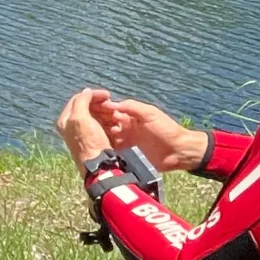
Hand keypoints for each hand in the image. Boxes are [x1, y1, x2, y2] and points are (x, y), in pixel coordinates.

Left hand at [53, 88, 109, 165]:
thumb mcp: (80, 119)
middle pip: (87, 106)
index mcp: (65, 120)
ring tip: (116, 115)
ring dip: (107, 112)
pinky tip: (116, 123)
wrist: (100, 165)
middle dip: (101, 104)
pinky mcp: (93, 139)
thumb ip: (81, 101)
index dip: (93, 94)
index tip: (108, 95)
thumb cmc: (89, 142)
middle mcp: (71, 125)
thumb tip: (86, 91)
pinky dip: (109, 121)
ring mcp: (83, 132)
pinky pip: (101, 124)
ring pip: (96, 115)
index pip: (78, 99)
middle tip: (113, 105)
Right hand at [91, 94, 208, 172]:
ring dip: (96, 138)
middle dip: (93, 124)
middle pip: (104, 124)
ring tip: (84, 138)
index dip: (99, 109)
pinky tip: (94, 150)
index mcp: (130, 117)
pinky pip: (112, 152)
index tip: (85, 109)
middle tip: (80, 125)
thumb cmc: (166, 129)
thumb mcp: (149, 113)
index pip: (110, 111)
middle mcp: (124, 128)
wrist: (178, 151)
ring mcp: (125, 142)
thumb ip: (131, 107)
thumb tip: (112, 104)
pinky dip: (103, 150)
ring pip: (105, 138)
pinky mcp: (127, 155)